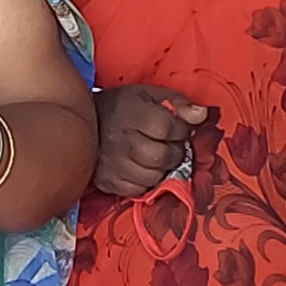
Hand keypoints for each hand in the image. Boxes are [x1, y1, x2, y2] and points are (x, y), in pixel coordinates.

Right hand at [93, 84, 210, 198]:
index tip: (177, 129)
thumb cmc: (122, 107)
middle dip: (174, 153)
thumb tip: (202, 115)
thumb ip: (178, 103)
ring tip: (155, 157)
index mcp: (134, 115)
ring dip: (161, 169)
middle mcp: (122, 141)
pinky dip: (144, 182)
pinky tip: (140, 168)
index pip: (170, 129)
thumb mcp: (149, 94)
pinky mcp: (107, 181)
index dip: (180, 131)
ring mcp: (113, 164)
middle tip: (169, 145)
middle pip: (163, 157)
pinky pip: (136, 190)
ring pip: (152, 177)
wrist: (83, 121)